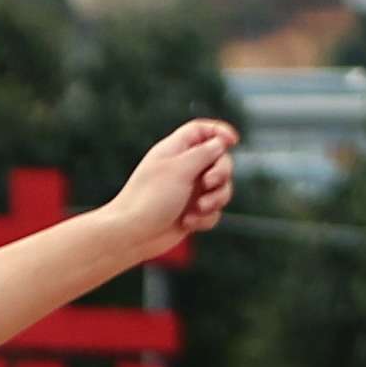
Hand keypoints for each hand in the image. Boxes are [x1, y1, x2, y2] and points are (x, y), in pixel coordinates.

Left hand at [114, 120, 238, 254]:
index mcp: (175, 151)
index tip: (233, 141)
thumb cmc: (150, 198)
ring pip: (221, 188)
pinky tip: (188, 223)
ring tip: (199, 208)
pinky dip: (205, 218)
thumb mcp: (180, 168)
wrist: (132, 234)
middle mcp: (183, 169)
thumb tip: (221, 143)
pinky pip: (213, 212)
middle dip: (221, 172)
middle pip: (219, 160)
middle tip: (209, 182)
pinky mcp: (192, 213)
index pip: (202, 131)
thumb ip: (204, 153)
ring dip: (216, 198)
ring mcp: (189, 192)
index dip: (219, 132)